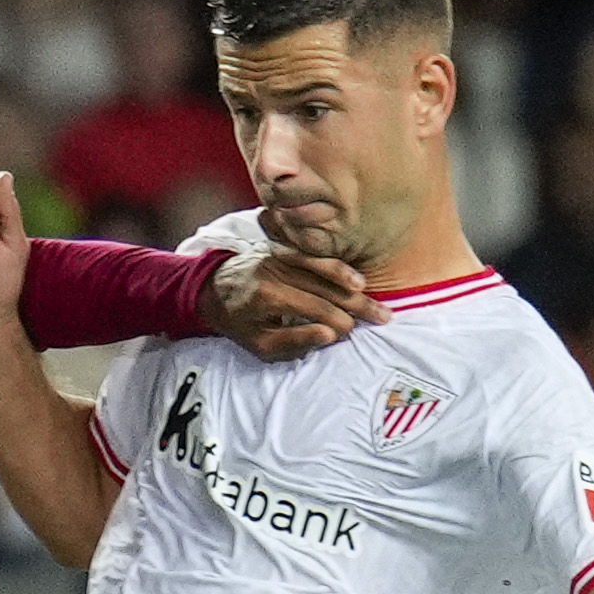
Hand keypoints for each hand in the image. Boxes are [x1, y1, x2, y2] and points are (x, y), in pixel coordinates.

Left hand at [202, 244, 381, 362]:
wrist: (210, 289)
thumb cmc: (237, 322)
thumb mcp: (257, 343)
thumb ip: (293, 341)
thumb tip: (329, 336)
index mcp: (267, 295)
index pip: (315, 309)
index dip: (338, 322)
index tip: (352, 334)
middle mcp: (275, 272)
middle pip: (326, 289)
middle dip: (357, 307)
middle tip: (384, 319)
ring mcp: (279, 258)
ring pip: (325, 272)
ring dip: (355, 288)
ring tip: (378, 303)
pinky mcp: (281, 250)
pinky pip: (315, 256)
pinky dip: (337, 268)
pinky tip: (357, 279)